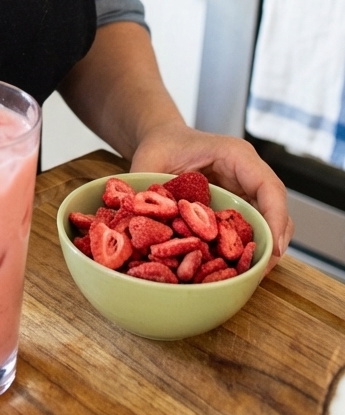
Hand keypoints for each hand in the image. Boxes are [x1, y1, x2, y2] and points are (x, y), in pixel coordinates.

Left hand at [130, 120, 292, 272]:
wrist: (162, 140)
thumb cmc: (160, 144)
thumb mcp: (149, 161)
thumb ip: (146, 187)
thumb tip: (139, 218)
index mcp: (235, 155)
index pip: (268, 186)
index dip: (275, 218)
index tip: (274, 249)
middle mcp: (248, 172)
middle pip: (276, 208)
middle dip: (275, 241)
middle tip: (261, 271)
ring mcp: (246, 189)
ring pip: (269, 220)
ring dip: (263, 247)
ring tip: (249, 274)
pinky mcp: (239, 204)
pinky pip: (252, 226)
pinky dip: (247, 246)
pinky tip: (234, 265)